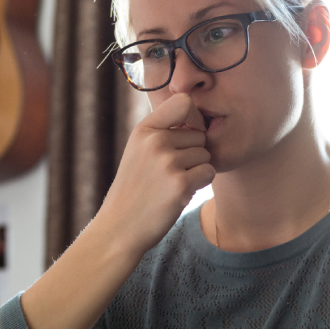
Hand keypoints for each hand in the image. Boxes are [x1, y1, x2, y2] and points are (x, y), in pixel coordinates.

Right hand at [96, 94, 214, 258]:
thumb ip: (162, 131)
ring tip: (171, 184)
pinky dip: (200, 184)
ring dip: (196, 170)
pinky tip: (179, 193)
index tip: (188, 133)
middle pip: (200, 134)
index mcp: (144, 130)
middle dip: (193, 153)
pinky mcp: (180, 184)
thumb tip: (197, 117)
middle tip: (170, 173)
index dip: (194, 117)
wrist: (120, 226)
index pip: (184, 102)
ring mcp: (167, 162)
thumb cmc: (134, 189)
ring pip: (205, 155)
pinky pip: (208, 172)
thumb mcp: (138, 151)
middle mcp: (155, 141)